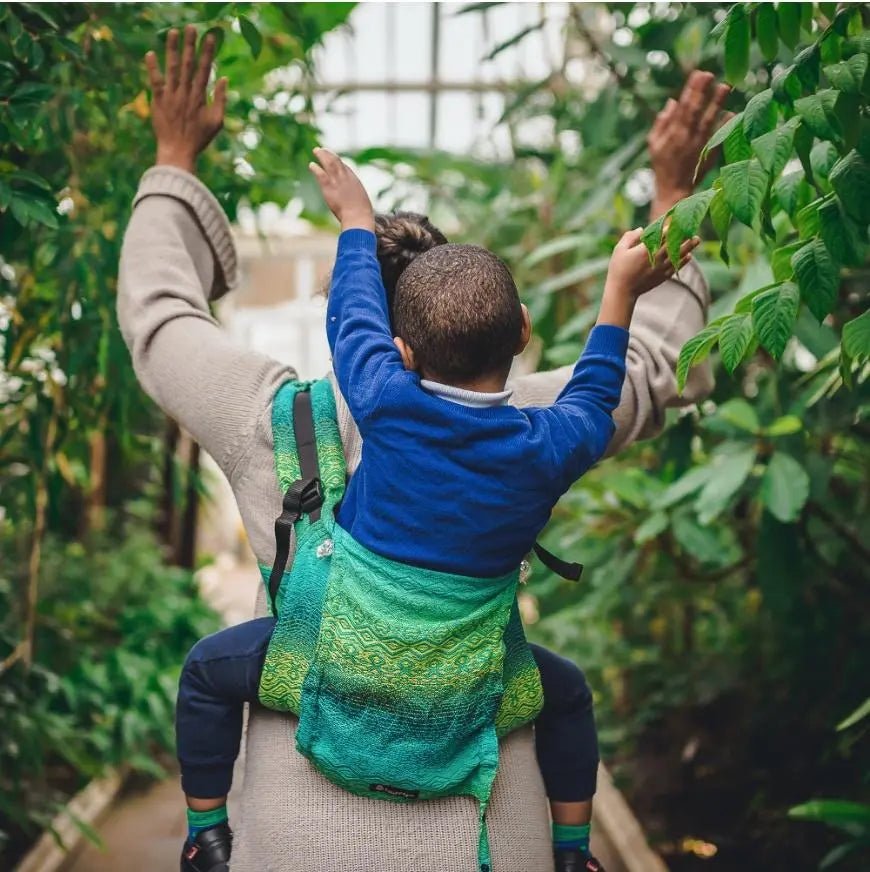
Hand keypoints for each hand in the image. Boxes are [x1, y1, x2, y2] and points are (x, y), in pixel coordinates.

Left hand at [145, 25, 226, 173]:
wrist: (178, 152)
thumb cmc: (199, 139)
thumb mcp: (217, 122)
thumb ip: (220, 100)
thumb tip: (223, 79)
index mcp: (200, 97)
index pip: (205, 69)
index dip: (208, 52)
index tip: (210, 37)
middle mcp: (185, 93)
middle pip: (188, 64)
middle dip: (190, 44)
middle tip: (191, 27)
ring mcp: (171, 96)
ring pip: (172, 68)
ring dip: (172, 49)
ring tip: (173, 32)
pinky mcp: (158, 101)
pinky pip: (155, 81)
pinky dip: (152, 68)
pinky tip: (150, 53)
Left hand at [309, 148, 374, 231]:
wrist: (357, 217)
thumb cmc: (361, 214)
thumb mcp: (362, 202)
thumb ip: (356, 198)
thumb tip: (354, 203)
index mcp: (354, 181)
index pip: (345, 167)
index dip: (338, 162)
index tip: (333, 158)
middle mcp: (346, 177)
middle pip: (337, 161)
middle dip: (329, 153)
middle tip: (322, 149)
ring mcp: (337, 181)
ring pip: (329, 163)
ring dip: (322, 155)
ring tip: (316, 150)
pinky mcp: (329, 188)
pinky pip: (321, 174)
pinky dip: (316, 168)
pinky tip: (311, 165)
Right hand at [598, 229, 699, 327]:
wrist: (622, 292)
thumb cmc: (618, 269)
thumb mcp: (619, 250)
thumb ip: (630, 237)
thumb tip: (641, 229)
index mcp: (645, 250)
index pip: (662, 235)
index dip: (671, 226)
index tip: (678, 219)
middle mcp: (656, 258)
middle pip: (673, 244)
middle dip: (684, 235)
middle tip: (693, 227)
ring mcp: (661, 268)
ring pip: (678, 255)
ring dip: (689, 247)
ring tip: (697, 240)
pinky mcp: (662, 277)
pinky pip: (676, 267)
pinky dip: (683, 261)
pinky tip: (689, 256)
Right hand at [648, 70, 730, 219]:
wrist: (672, 191)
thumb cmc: (662, 166)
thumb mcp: (653, 144)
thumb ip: (661, 123)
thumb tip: (672, 102)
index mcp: (672, 134)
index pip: (682, 107)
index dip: (690, 90)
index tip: (698, 74)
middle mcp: (685, 138)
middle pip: (695, 111)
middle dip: (702, 92)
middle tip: (710, 74)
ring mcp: (698, 146)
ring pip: (708, 121)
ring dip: (716, 104)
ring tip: (725, 87)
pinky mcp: (707, 155)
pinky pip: (717, 138)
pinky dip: (724, 126)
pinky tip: (731, 113)